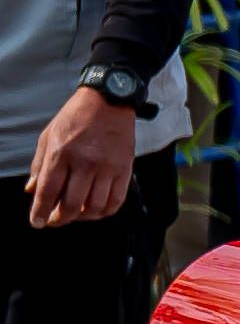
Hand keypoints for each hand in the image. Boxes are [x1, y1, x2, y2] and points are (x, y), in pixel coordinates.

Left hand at [28, 85, 134, 227]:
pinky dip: (105, 212)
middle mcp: (85, 162)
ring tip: (75, 215)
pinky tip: (95, 210)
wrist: (109, 101)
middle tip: (54, 221)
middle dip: (60, 218)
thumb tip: (32, 190)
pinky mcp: (124, 169)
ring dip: (82, 217)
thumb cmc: (75, 117)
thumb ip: (39, 165)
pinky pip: (116, 200)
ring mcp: (107, 167)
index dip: (40, 211)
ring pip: (94, 207)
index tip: (37, 222)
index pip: (48, 190)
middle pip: (72, 204)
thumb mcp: (48, 136)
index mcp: (61, 152)